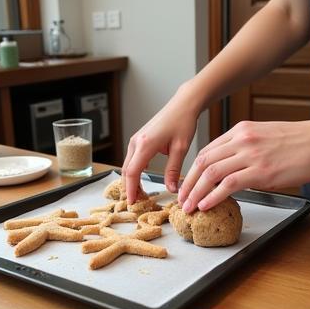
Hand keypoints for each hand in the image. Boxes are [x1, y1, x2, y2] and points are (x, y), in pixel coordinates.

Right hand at [121, 84, 200, 202]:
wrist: (182, 104)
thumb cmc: (183, 122)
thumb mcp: (180, 149)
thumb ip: (174, 171)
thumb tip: (172, 190)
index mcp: (145, 145)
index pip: (132, 172)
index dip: (131, 190)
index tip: (132, 203)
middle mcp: (136, 142)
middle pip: (126, 170)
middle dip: (129, 188)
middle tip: (136, 203)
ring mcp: (135, 140)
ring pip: (127, 165)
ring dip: (131, 180)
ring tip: (139, 195)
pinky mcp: (139, 139)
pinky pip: (132, 159)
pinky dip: (134, 171)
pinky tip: (140, 180)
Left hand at [177, 117, 309, 212]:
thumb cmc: (300, 141)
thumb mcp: (266, 135)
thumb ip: (246, 147)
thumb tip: (233, 168)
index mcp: (241, 130)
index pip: (207, 151)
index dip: (193, 170)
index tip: (187, 184)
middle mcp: (242, 139)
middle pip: (203, 162)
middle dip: (188, 183)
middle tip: (181, 199)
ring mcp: (251, 154)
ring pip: (211, 173)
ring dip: (196, 192)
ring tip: (189, 207)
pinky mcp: (262, 171)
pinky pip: (228, 184)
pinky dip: (213, 196)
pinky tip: (205, 205)